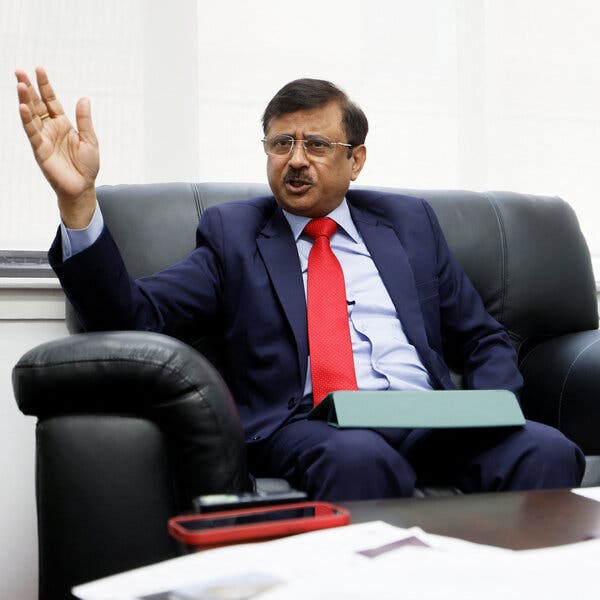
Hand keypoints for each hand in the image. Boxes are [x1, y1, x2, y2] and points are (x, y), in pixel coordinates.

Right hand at [16, 66, 98, 227]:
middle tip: (19, 71)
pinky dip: (26, 120)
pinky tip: (22, 107)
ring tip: (20, 84)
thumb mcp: (90, 139)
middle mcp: (50, 128)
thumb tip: (84, 99)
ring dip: (25, 100)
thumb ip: (84, 120)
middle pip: (37, 104)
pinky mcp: (40, 149)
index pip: (51, 101)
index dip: (45, 86)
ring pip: (31, 115)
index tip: (39, 69)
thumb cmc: (87, 165)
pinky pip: (32, 132)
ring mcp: (44, 138)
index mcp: (63, 124)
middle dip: (29, 88)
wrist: (82, 187)